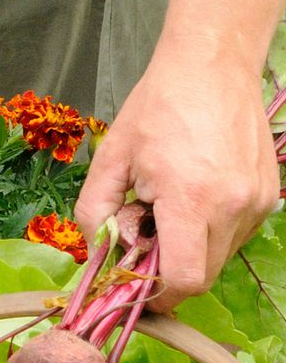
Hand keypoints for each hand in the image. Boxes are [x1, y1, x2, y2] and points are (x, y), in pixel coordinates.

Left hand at [74, 40, 278, 312]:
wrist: (212, 66)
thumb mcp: (110, 161)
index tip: (133, 289)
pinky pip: (234, 236)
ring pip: (218, 258)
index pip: (184, 280)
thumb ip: (95, 215)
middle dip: (167, 274)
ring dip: (188, 252)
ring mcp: (257, 202)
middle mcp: (233, 206)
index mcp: (192, 200)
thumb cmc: (157, 109)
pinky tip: (190, 200)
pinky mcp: (268, 195)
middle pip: (201, 276)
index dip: (156, 296)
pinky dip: (208, 234)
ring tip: (166, 211)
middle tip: (143, 242)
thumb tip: (96, 257)